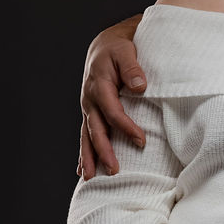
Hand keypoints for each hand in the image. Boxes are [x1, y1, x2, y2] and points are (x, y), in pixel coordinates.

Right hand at [78, 15, 145, 179]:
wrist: (104, 46)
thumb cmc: (118, 48)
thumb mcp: (126, 51)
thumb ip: (132, 67)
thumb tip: (139, 86)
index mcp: (99, 85)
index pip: (113, 111)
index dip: (126, 127)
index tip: (141, 141)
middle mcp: (90, 99)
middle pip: (96, 129)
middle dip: (104, 151)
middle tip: (114, 170)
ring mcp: (88, 107)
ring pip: (86, 135)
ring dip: (89, 157)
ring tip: (90, 178)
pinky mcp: (90, 112)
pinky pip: (85, 134)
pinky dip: (83, 152)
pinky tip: (82, 169)